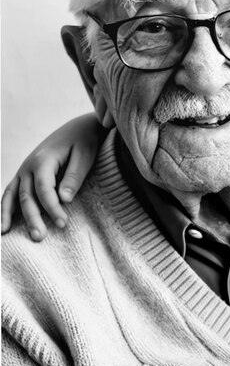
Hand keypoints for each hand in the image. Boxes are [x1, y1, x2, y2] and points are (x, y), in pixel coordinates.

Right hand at [1, 113, 104, 240]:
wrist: (79, 127)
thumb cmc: (85, 141)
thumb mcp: (85, 155)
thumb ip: (74, 177)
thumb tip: (65, 199)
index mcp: (44, 159)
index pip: (44, 189)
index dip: (52, 208)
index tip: (63, 223)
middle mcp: (29, 165)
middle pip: (26, 196)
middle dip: (32, 218)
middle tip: (40, 237)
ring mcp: (24, 170)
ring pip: (13, 196)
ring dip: (11, 216)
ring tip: (9, 236)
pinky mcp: (24, 174)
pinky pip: (10, 193)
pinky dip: (4, 208)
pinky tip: (3, 226)